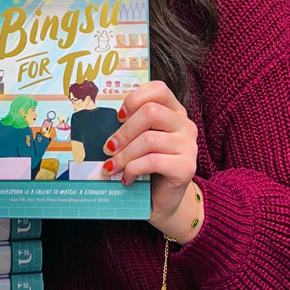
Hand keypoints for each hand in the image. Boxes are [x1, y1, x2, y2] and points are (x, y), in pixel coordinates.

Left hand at [102, 81, 197, 232]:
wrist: (163, 199)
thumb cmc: (147, 166)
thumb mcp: (138, 140)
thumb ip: (130, 125)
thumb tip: (100, 120)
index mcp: (174, 111)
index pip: (158, 89)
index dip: (135, 98)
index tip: (118, 116)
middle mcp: (185, 125)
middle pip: (151, 112)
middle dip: (123, 131)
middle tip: (108, 148)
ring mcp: (189, 146)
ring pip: (149, 139)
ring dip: (124, 155)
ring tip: (111, 167)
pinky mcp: (187, 167)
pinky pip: (153, 161)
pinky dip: (133, 169)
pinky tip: (127, 178)